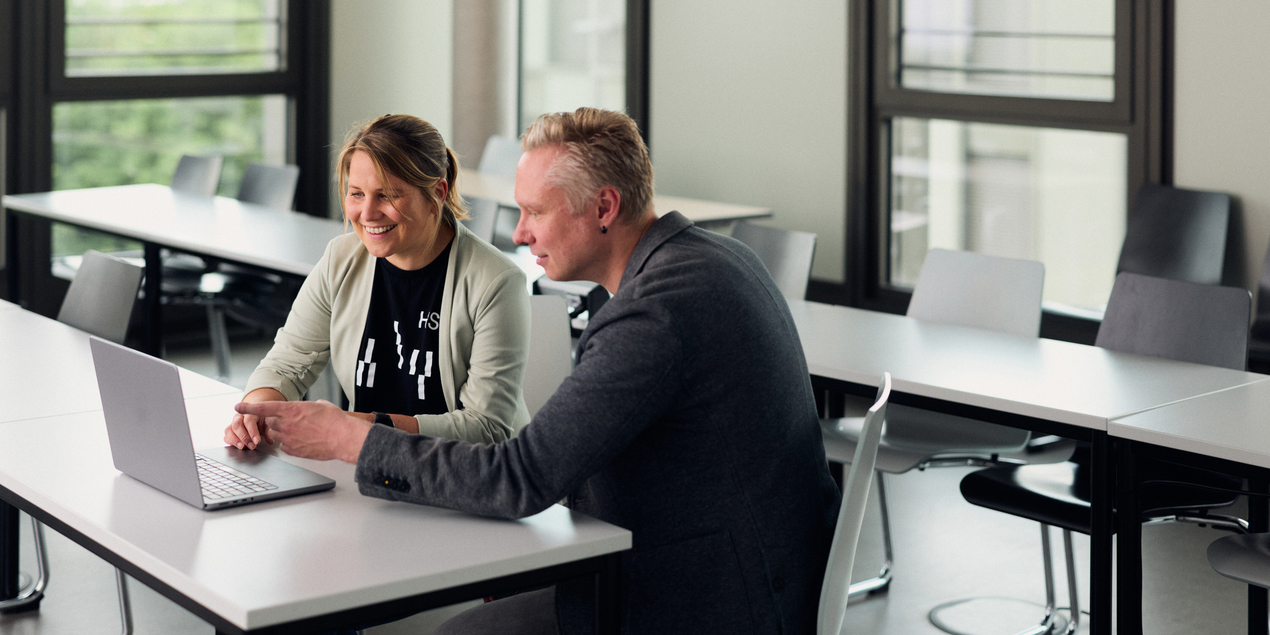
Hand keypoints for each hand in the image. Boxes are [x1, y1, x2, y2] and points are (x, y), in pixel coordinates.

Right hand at [225, 410, 272, 449]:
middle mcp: (239, 417)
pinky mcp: (229, 430)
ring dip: (235, 440)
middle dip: (244, 437)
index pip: (249, 421)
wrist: (253, 412)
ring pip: (229, 430)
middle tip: (252, 446)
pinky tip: (237, 446)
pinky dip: (230, 442)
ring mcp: (232, 423)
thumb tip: (271, 441)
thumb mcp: (267, 422)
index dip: (252, 432)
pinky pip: (226, 436)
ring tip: (243, 447)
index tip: (257, 441)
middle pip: (237, 425)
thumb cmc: (261, 418)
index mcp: (249, 412)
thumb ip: (268, 431)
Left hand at [234, 400, 372, 462]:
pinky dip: (289, 443)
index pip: (263, 408)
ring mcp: (289, 438)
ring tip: (299, 432)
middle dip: (275, 421)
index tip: (238, 406)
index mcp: (291, 410)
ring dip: (282, 432)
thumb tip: (309, 408)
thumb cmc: (335, 421)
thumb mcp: (321, 405)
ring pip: (275, 435)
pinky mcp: (293, 451)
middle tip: (290, 421)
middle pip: (269, 422)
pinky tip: (303, 441)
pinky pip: (284, 446)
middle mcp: (286, 424)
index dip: (248, 407)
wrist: (343, 438)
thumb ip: (308, 406)